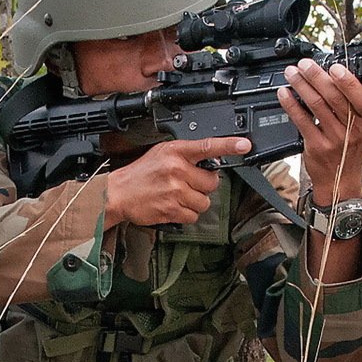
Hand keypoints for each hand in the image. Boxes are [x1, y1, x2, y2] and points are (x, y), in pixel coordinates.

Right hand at [103, 137, 244, 226]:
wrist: (118, 193)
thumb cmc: (140, 173)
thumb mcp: (162, 153)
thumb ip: (186, 155)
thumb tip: (212, 160)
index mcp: (175, 152)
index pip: (207, 146)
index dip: (228, 145)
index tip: (244, 145)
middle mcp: (177, 170)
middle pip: (212, 182)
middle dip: (204, 185)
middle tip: (190, 184)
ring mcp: (175, 191)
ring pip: (204, 202)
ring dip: (196, 202)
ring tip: (179, 196)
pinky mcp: (171, 210)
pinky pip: (193, 216)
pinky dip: (186, 214)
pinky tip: (174, 206)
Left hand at [278, 60, 361, 198]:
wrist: (340, 180)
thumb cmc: (350, 148)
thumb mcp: (361, 127)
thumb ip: (352, 104)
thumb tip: (331, 74)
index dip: (348, 82)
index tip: (334, 67)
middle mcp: (354, 130)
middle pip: (334, 98)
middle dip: (317, 77)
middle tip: (304, 64)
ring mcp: (335, 139)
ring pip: (316, 106)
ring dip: (302, 86)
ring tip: (292, 73)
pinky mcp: (316, 146)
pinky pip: (301, 120)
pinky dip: (291, 104)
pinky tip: (285, 93)